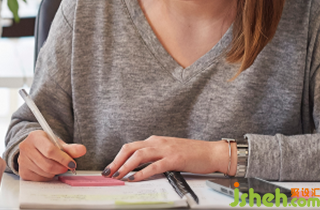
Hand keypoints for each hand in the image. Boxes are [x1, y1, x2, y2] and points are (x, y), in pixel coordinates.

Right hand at [17, 130, 85, 181]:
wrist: (32, 147)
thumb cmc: (46, 144)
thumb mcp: (57, 143)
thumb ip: (70, 148)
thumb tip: (82, 150)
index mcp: (35, 137)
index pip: (50, 151)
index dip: (63, 159)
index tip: (72, 163)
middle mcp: (26, 148)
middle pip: (48, 164)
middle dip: (61, 168)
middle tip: (66, 167)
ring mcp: (23, 161)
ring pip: (45, 173)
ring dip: (54, 173)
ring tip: (55, 166)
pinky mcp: (23, 172)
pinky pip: (40, 180)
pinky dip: (47, 177)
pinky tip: (47, 171)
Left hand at [101, 136, 223, 181]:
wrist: (211, 152)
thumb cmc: (191, 154)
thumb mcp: (168, 152)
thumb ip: (155, 156)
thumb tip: (139, 167)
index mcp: (155, 140)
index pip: (130, 147)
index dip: (117, 157)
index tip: (110, 167)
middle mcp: (157, 142)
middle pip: (129, 149)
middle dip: (116, 161)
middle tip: (108, 173)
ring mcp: (165, 150)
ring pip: (138, 155)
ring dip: (125, 166)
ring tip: (118, 176)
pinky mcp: (174, 159)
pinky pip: (154, 165)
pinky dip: (142, 172)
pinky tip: (135, 178)